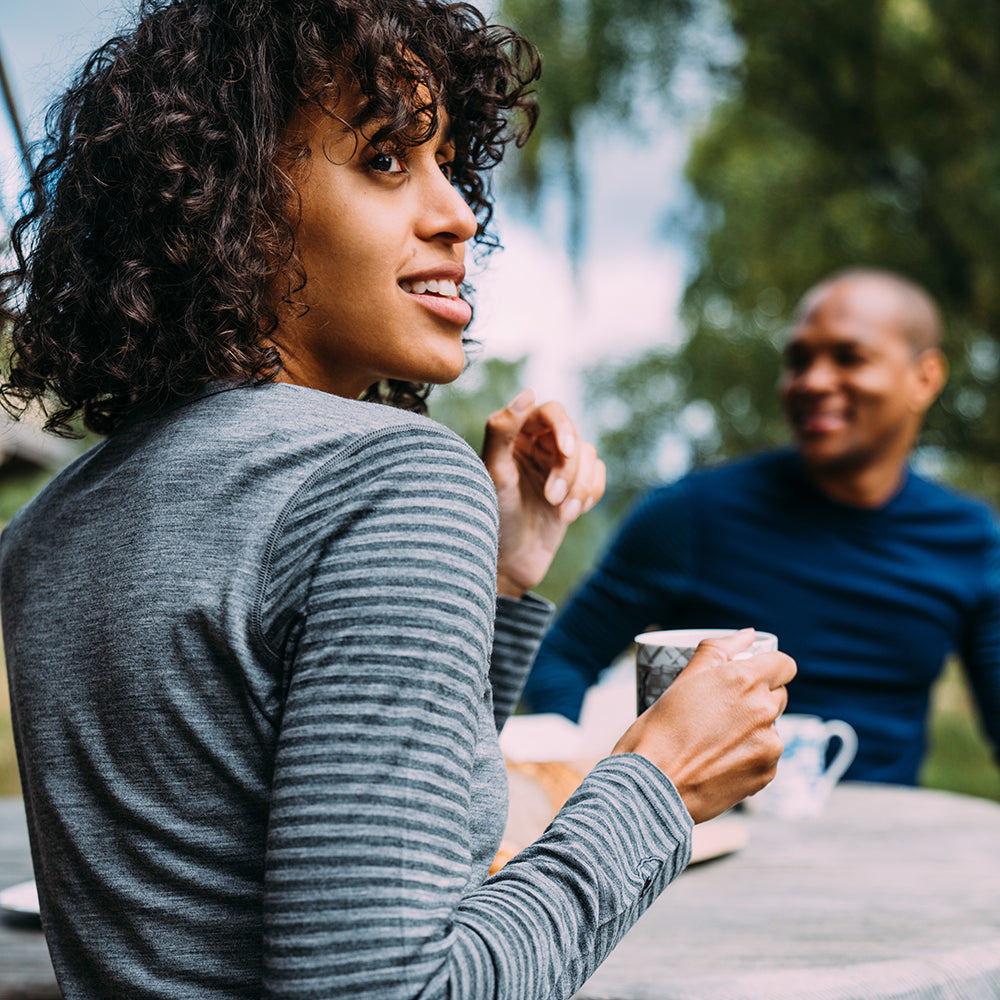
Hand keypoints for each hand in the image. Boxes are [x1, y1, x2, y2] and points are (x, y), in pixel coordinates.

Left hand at [482, 389, 605, 598]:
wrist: (509, 563)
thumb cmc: (493, 518)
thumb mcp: (494, 475)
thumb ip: (502, 430)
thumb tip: (528, 393)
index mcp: (515, 436)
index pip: (551, 412)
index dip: (563, 428)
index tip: (566, 453)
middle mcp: (537, 447)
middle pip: (573, 437)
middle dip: (569, 470)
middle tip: (552, 498)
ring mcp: (557, 467)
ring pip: (588, 457)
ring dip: (580, 487)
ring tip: (562, 513)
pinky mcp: (573, 488)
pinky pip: (598, 476)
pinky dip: (590, 494)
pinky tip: (571, 514)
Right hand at [612, 629, 796, 823]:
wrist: (650, 787)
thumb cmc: (658, 731)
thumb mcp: (682, 681)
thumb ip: (717, 652)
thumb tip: (747, 635)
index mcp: (743, 680)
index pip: (784, 664)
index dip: (768, 667)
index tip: (751, 677)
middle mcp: (763, 709)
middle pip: (778, 695)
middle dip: (758, 698)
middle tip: (722, 711)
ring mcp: (769, 744)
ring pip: (772, 727)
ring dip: (753, 729)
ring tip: (715, 741)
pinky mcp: (767, 773)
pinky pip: (766, 756)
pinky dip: (749, 756)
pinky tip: (719, 761)